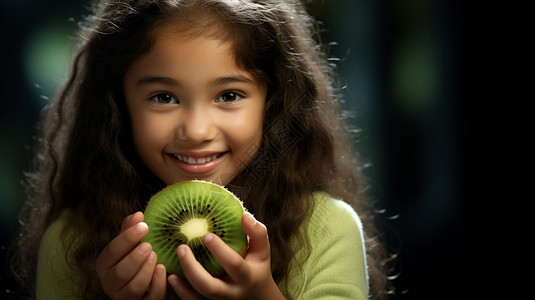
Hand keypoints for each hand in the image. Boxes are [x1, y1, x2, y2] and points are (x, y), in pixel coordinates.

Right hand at [96, 212, 167, 299]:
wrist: (142, 284)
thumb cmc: (133, 258)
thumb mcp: (130, 243)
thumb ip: (131, 229)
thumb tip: (138, 214)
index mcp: (105, 264)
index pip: (111, 251)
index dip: (127, 238)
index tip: (144, 226)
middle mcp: (110, 283)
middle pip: (120, 273)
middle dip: (135, 258)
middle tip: (149, 246)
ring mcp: (125, 297)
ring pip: (134, 288)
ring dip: (146, 271)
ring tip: (155, 256)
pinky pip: (150, 298)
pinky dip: (157, 284)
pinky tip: (163, 270)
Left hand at [168, 212, 284, 299]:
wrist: (256, 296)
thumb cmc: (256, 267)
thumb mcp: (262, 251)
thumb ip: (257, 233)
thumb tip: (244, 216)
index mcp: (247, 276)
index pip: (233, 264)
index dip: (219, 250)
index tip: (206, 235)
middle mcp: (232, 292)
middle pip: (209, 286)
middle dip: (192, 268)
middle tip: (181, 248)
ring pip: (197, 299)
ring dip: (182, 286)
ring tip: (171, 269)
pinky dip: (181, 293)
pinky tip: (172, 278)